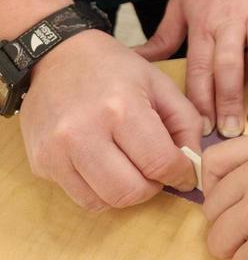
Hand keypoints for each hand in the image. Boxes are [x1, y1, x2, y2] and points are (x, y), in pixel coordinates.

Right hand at [20, 29, 199, 210]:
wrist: (57, 57)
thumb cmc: (114, 69)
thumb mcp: (159, 83)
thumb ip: (186, 122)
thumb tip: (192, 165)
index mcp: (122, 106)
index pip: (159, 162)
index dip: (180, 174)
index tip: (186, 174)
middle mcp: (85, 131)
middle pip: (131, 191)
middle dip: (153, 187)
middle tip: (156, 171)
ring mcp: (57, 150)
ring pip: (105, 202)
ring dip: (127, 193)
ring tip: (132, 168)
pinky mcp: (41, 162)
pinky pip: (80, 198)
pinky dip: (101, 192)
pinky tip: (106, 167)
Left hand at [139, 0, 247, 136]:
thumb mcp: (181, 3)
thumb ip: (163, 38)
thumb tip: (135, 61)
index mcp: (203, 23)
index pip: (200, 68)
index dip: (201, 100)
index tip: (202, 128)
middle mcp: (231, 20)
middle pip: (230, 67)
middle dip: (230, 102)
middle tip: (233, 131)